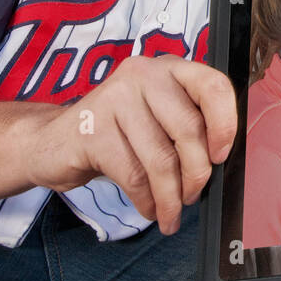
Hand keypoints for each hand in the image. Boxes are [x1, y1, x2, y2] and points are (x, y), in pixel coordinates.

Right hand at [29, 55, 237, 233]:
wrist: (55, 141)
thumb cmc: (119, 133)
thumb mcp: (158, 119)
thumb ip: (190, 128)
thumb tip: (221, 165)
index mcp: (169, 68)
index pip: (212, 86)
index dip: (225, 124)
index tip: (221, 156)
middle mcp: (143, 74)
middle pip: (188, 129)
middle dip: (196, 174)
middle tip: (192, 196)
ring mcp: (114, 98)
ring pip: (161, 159)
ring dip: (171, 196)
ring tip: (171, 212)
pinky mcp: (92, 129)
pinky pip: (134, 175)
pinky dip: (147, 201)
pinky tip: (149, 209)